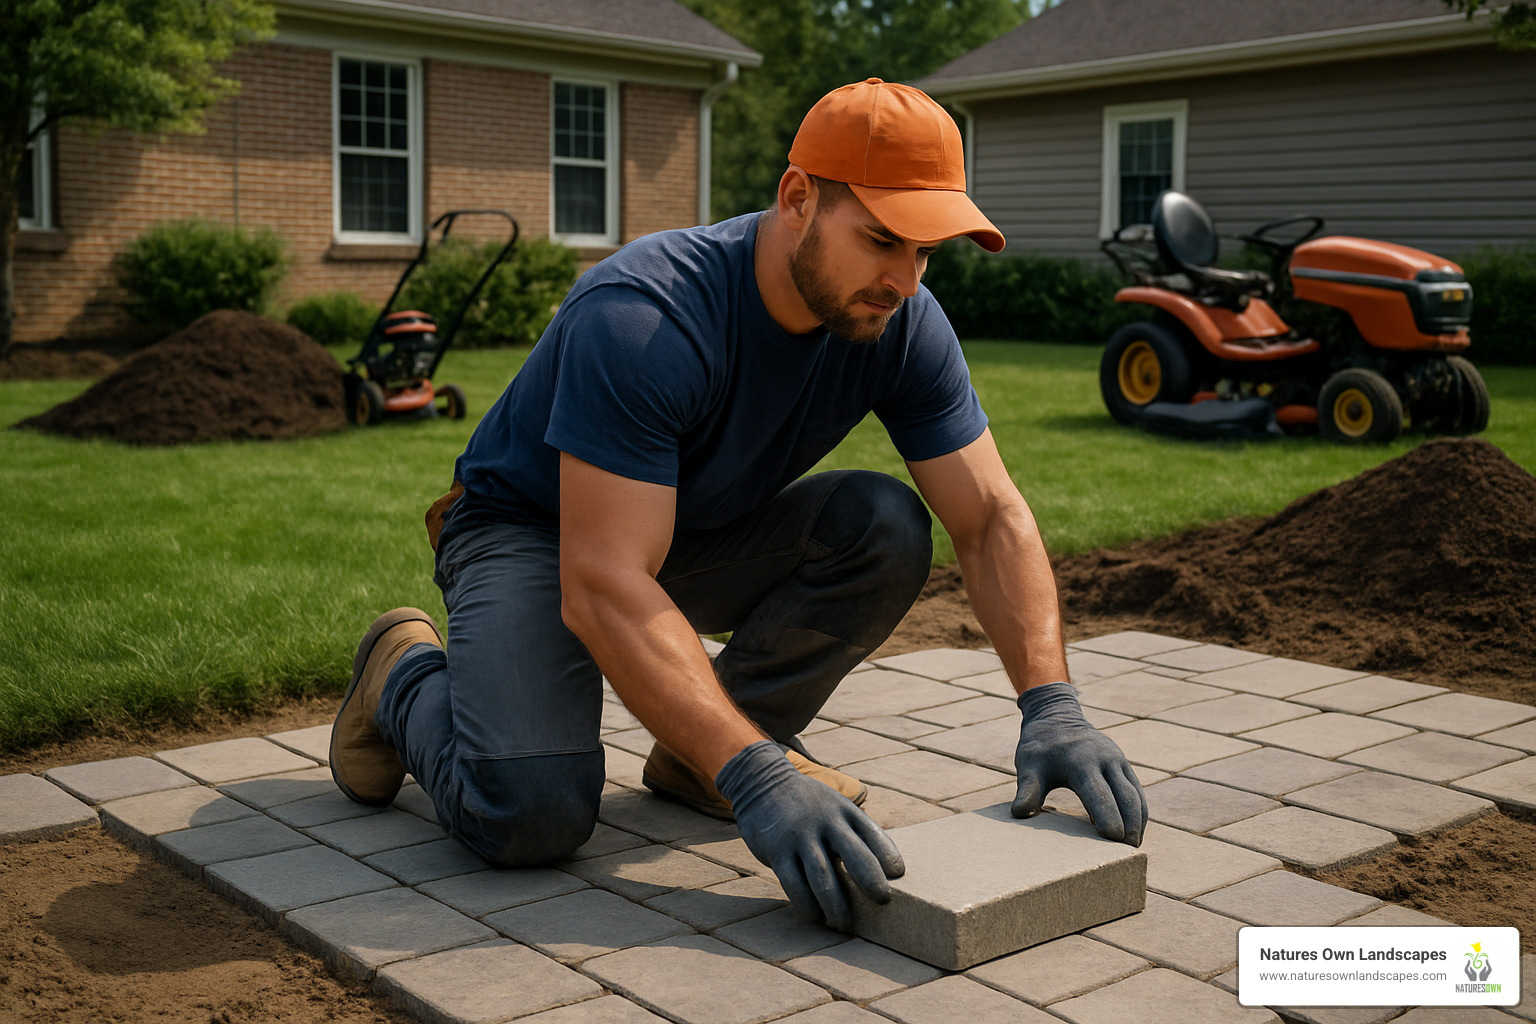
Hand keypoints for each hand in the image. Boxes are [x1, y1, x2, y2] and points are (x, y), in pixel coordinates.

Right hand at [715, 740, 903, 929]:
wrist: (762, 783)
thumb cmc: (808, 804)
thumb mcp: (834, 806)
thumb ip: (853, 832)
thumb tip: (879, 871)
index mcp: (844, 811)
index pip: (873, 834)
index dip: (888, 856)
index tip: (898, 874)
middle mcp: (825, 822)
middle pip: (855, 857)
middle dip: (872, 883)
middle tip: (883, 902)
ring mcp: (800, 836)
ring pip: (824, 878)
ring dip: (837, 906)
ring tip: (844, 924)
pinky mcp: (777, 850)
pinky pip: (794, 884)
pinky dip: (808, 905)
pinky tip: (815, 916)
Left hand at [1012, 682, 1146, 846]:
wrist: (1056, 717)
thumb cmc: (1040, 747)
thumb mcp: (1029, 765)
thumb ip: (1027, 789)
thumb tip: (1019, 813)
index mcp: (1081, 761)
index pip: (1099, 793)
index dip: (1108, 816)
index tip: (1113, 839)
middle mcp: (1106, 759)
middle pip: (1126, 797)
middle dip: (1130, 825)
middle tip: (1128, 853)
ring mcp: (1118, 760)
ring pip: (1137, 795)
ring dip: (1138, 822)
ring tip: (1133, 847)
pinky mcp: (1123, 764)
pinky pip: (1136, 791)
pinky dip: (1138, 812)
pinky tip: (1133, 831)